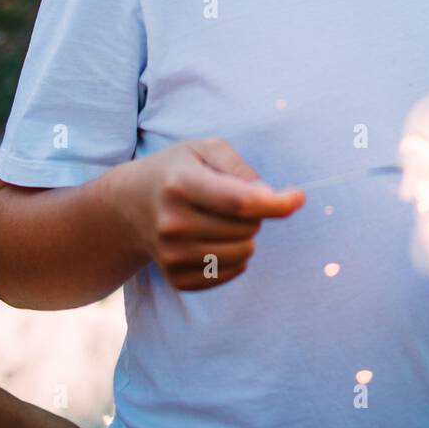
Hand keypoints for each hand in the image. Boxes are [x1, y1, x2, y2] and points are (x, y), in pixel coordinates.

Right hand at [120, 137, 305, 291]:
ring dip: (247, 236)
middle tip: (235, 200)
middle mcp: (173, 223)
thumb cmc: (177, 170)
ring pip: (244, 254)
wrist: (129, 205)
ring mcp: (172, 255)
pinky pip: (231, 273)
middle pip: (247, 228)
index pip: (241, 202)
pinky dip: (235, 257)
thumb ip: (241, 168)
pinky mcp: (176, 278)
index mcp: (181, 184)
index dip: (277, 203)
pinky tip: (216, 239)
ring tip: (225, 220)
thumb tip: (272, 197)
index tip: (299, 198)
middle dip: (256, 213)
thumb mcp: (205, 149)